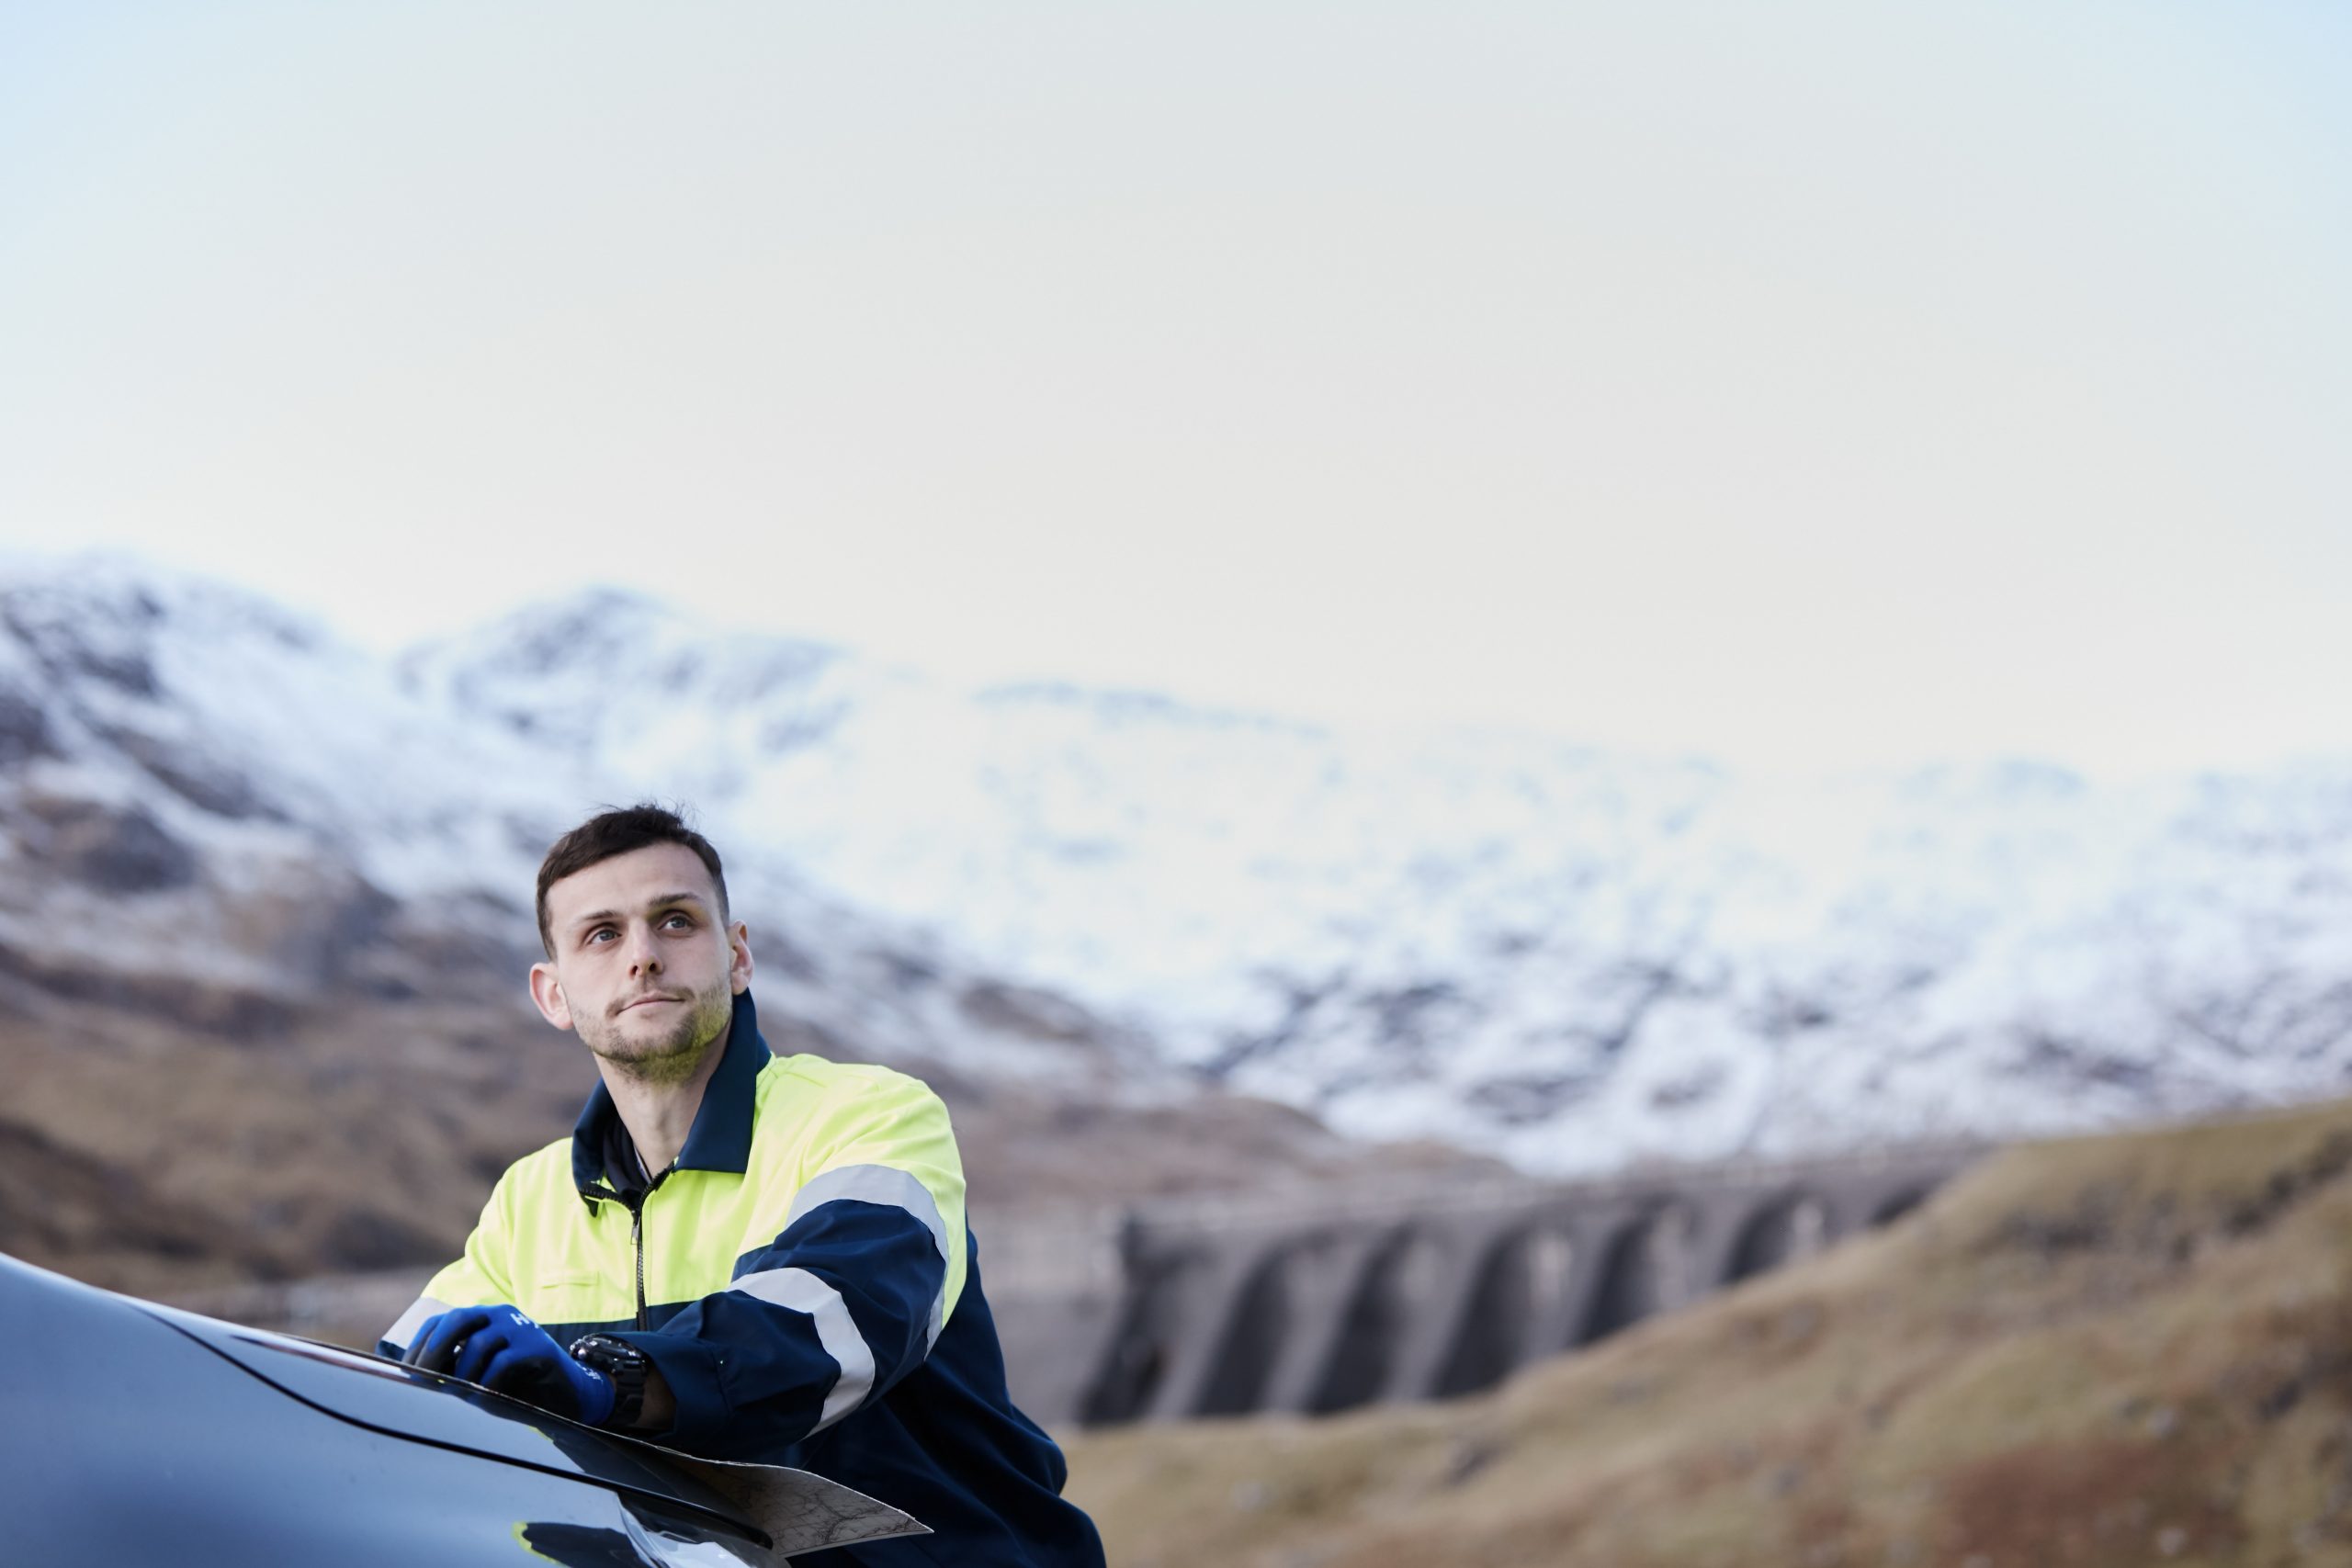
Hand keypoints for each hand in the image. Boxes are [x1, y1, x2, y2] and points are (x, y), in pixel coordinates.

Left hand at [402, 1305, 615, 1425]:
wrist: (563, 1394)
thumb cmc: (514, 1386)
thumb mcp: (477, 1377)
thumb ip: (452, 1371)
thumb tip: (413, 1379)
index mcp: (481, 1319)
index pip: (439, 1322)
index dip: (419, 1346)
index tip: (408, 1373)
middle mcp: (499, 1316)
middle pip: (457, 1319)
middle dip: (435, 1350)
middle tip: (427, 1380)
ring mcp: (520, 1328)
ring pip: (478, 1343)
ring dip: (464, 1374)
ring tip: (465, 1394)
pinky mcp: (538, 1346)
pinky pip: (503, 1361)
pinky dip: (489, 1382)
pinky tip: (489, 1396)